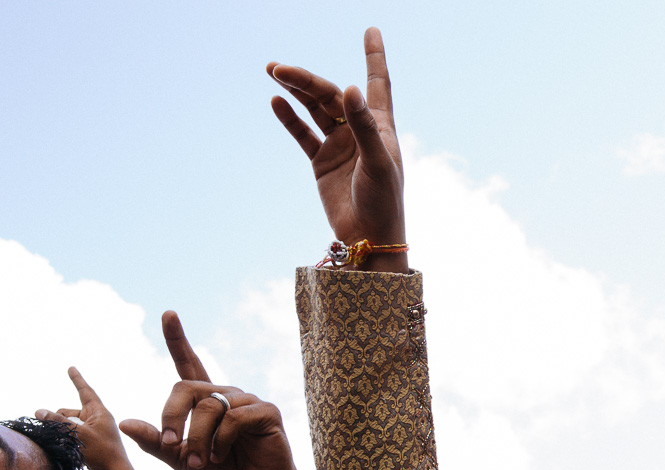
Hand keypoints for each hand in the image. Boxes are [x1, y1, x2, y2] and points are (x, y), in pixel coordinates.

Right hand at [36, 368, 141, 469]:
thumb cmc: (101, 452)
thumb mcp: (78, 434)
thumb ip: (58, 422)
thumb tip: (39, 411)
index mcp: (99, 412)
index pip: (85, 391)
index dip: (77, 379)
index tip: (71, 368)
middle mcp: (96, 418)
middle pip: (68, 411)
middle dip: (59, 419)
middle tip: (64, 432)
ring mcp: (92, 430)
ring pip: (66, 424)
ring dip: (61, 430)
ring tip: (70, 443)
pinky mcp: (88, 441)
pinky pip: (70, 434)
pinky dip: (65, 437)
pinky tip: (67, 446)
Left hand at [120, 312, 315, 469]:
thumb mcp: (181, 459)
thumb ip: (156, 442)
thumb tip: (123, 422)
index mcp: (206, 399)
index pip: (188, 363)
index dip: (177, 339)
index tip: (168, 314)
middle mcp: (226, 394)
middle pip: (186, 388)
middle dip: (172, 417)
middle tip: (170, 445)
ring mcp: (248, 400)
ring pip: (209, 406)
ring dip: (197, 437)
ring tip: (198, 462)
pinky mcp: (267, 412)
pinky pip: (233, 419)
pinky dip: (220, 441)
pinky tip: (220, 455)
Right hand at [268, 28, 406, 271]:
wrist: (369, 237)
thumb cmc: (384, 201)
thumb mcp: (378, 162)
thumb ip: (364, 126)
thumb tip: (350, 88)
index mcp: (381, 127)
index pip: (378, 83)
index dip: (374, 56)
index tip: (372, 30)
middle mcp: (359, 131)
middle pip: (332, 94)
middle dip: (307, 79)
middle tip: (281, 68)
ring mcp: (339, 145)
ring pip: (315, 109)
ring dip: (296, 90)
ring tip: (274, 72)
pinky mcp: (322, 161)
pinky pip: (303, 133)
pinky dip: (289, 118)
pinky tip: (275, 101)